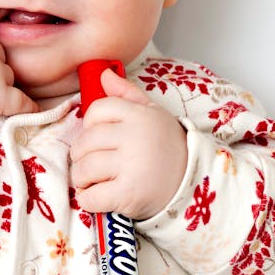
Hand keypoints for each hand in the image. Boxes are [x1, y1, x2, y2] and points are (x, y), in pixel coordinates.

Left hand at [70, 67, 187, 219]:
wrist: (193, 183)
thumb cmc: (167, 147)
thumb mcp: (153, 114)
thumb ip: (127, 93)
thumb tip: (104, 74)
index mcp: (139, 115)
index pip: (95, 110)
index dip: (91, 124)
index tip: (100, 136)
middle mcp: (135, 138)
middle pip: (84, 142)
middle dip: (82, 155)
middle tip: (94, 162)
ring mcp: (131, 166)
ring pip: (83, 169)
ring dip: (82, 179)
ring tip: (95, 180)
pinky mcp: (128, 194)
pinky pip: (90, 197)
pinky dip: (88, 200)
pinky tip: (98, 196)